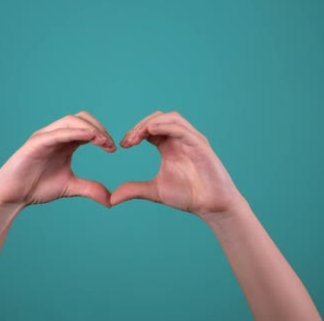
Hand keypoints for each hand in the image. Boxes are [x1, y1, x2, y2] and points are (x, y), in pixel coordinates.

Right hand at [0, 112, 115, 208]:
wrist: (12, 196)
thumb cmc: (37, 187)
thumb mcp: (70, 187)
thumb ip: (90, 189)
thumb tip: (111, 200)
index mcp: (66, 142)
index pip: (88, 128)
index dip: (103, 134)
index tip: (113, 149)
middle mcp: (56, 135)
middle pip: (81, 118)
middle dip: (99, 128)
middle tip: (110, 145)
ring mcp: (45, 137)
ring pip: (70, 121)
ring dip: (89, 128)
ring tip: (102, 141)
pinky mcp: (35, 143)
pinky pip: (57, 133)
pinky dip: (74, 132)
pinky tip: (89, 137)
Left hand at [111, 111, 244, 218]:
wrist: (211, 206)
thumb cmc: (188, 196)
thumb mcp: (155, 191)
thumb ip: (134, 190)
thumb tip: (111, 199)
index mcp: (168, 146)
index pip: (149, 129)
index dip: (135, 132)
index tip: (123, 145)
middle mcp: (180, 139)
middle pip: (159, 118)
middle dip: (140, 126)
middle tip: (128, 140)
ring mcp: (191, 140)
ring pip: (172, 118)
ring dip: (152, 123)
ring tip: (138, 135)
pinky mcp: (201, 144)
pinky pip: (182, 129)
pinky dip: (167, 127)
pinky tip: (152, 132)